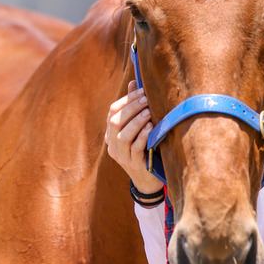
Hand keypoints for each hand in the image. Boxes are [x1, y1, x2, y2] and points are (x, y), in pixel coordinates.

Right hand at [105, 80, 162, 194]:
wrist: (149, 181)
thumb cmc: (145, 150)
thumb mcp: (138, 129)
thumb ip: (134, 108)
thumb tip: (134, 82)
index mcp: (111, 134)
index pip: (112, 112)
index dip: (126, 100)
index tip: (142, 90)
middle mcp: (113, 145)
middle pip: (115, 122)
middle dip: (131, 108)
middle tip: (147, 98)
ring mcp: (122, 157)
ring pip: (123, 135)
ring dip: (137, 121)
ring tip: (150, 111)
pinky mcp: (134, 165)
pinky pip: (135, 149)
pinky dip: (143, 136)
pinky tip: (151, 127)